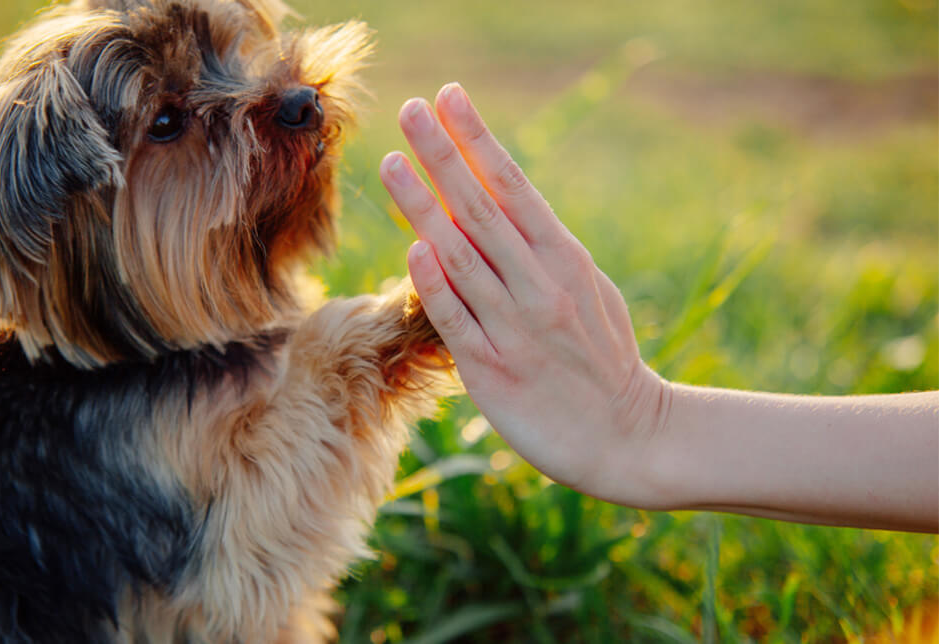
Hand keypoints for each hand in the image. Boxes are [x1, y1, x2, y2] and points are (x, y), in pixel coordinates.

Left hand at [379, 83, 669, 505]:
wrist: (628, 438)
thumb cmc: (604, 359)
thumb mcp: (588, 292)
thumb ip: (545, 252)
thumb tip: (499, 207)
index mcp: (567, 260)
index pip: (514, 187)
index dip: (478, 140)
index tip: (449, 97)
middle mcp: (541, 286)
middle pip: (482, 209)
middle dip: (443, 155)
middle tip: (410, 110)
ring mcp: (517, 328)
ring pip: (462, 256)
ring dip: (424, 206)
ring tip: (391, 163)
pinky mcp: (494, 372)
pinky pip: (458, 320)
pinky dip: (436, 282)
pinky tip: (413, 247)